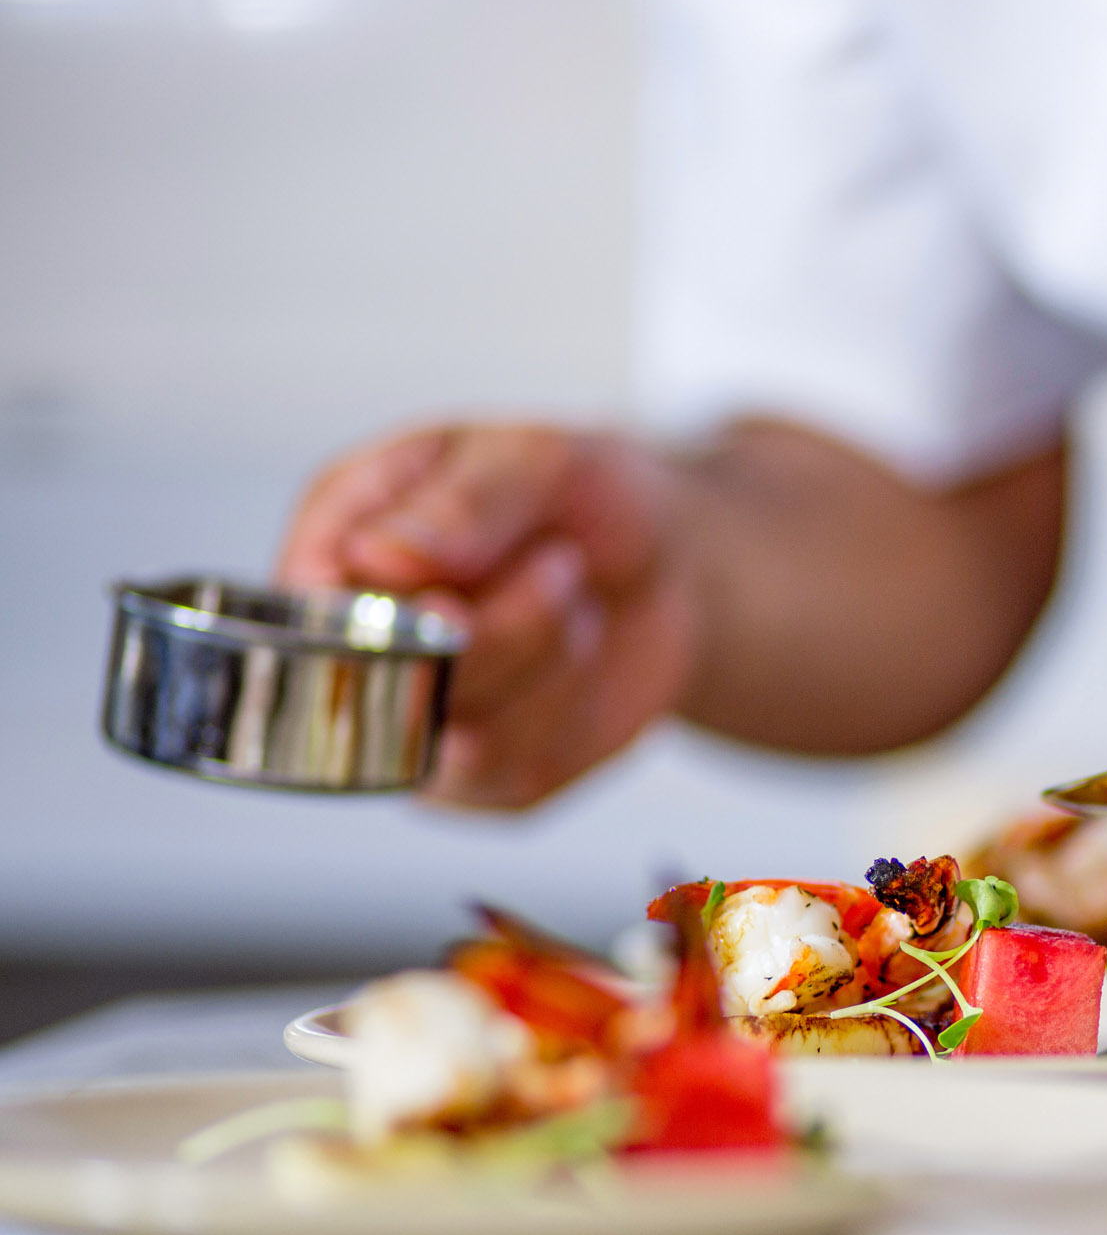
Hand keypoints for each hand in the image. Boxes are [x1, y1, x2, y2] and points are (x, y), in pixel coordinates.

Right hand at [275, 424, 696, 808]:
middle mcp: (362, 636)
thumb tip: (375, 557)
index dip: (368, 620)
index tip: (450, 597)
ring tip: (569, 586)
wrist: (671, 562)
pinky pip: (513, 770)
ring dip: (540, 657)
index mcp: (342, 537)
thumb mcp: (537, 460)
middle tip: (558, 567)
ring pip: (453, 736)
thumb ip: (460, 502)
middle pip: (384, 684)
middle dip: (494, 632)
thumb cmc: (580, 497)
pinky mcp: (483, 773)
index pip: (306, 608)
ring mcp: (414, 715)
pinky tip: (577, 646)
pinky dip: (567, 705)